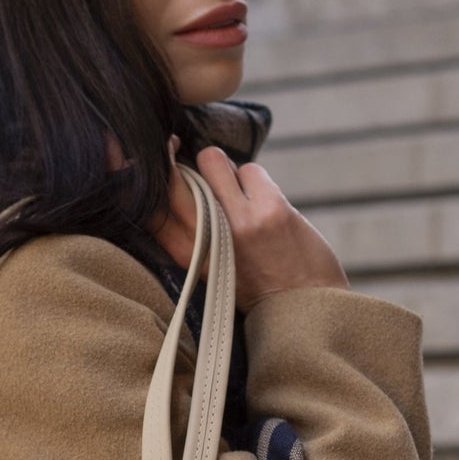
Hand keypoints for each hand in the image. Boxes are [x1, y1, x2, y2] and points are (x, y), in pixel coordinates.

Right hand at [153, 139, 350, 312]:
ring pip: (213, 161)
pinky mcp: (269, 209)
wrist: (306, 311)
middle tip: (181, 148)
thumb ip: (190, 234)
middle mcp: (206, 238)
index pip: (153, 208)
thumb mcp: (210, 272)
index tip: (161, 160)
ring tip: (244, 199)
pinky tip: (267, 202)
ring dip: (229, 173)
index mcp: (188, 258)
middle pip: (175, 178)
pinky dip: (257, 179)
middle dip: (174, 155)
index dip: (152, 176)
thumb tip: (180, 176)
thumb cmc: (258, 288)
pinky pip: (250, 168)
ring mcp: (238, 221)